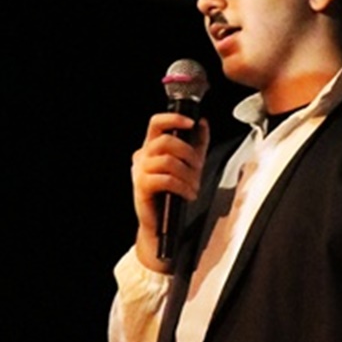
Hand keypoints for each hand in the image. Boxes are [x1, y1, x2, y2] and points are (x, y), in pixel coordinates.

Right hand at [132, 112, 209, 268]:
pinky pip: (165, 179)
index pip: (156, 123)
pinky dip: (182, 186)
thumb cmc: (172, 194)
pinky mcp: (141, 187)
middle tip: (198, 168)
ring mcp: (139, 171)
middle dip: (188, 153)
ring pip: (167, 160)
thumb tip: (203, 124)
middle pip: (166, 140)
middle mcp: (142, 156)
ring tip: (193, 185)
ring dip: (187, 173)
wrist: (162, 223)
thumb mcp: (189, 164)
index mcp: (150, 147)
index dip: (173, 118)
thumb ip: (196, 143)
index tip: (191, 123)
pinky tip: (188, 193)